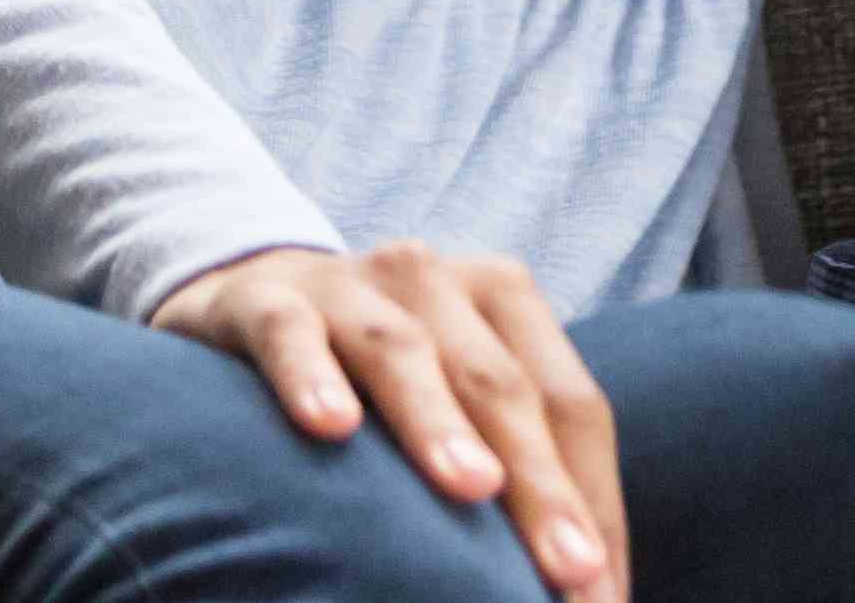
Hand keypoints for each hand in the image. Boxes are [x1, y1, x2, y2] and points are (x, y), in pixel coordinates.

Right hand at [154, 240, 628, 599]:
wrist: (253, 291)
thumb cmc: (379, 369)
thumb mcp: (452, 395)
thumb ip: (507, 463)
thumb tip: (580, 584)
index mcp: (504, 300)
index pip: (568, 404)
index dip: (592, 498)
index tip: (601, 593)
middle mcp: (438, 282)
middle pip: (503, 386)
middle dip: (541, 483)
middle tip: (568, 570)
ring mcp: (350, 286)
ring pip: (405, 351)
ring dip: (441, 422)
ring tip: (475, 488)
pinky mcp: (267, 298)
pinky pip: (291, 334)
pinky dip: (311, 375)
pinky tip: (331, 427)